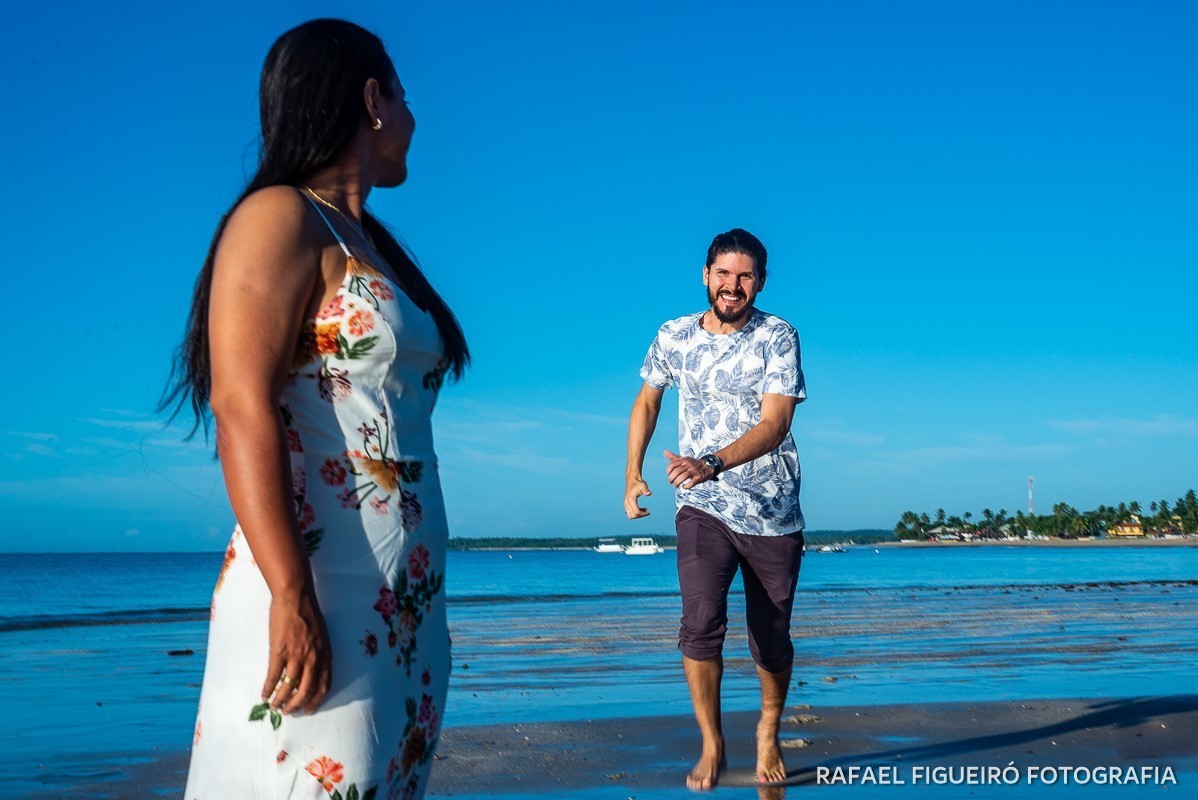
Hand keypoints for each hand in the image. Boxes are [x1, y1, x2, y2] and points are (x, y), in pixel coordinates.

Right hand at [262, 587, 332, 714]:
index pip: (324, 685)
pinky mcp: (279, 651)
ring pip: (289, 687)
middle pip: (307, 691)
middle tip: (290, 711)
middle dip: (297, 705)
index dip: (316, 700)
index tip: (310, 709)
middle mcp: (313, 658)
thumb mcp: (321, 635)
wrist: (295, 596)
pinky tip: (263, 695)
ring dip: (281, 701)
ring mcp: (296, 655)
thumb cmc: (308, 613)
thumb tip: (312, 669)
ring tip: (275, 707)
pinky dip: (268, 689)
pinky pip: (273, 676)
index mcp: (325, 654)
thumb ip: (319, 652)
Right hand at [625, 476, 651, 518]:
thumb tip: (649, 493)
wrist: (632, 479)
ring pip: (630, 515)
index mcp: (631, 499)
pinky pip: (629, 512)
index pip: (636, 512)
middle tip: (647, 512)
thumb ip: (646, 490)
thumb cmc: (638, 482)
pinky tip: (642, 509)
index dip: (643, 514)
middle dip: (640, 515)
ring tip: (644, 510)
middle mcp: (626, 502)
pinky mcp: (626, 503)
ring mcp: (625, 503)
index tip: (649, 512)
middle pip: (633, 516)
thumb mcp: (643, 486)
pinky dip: (635, 513)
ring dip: (637, 515)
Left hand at [665, 450, 714, 489]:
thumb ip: (674, 457)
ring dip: (677, 483)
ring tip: (675, 485)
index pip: (672, 464)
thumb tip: (664, 452)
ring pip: (682, 477)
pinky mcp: (698, 477)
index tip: (668, 475)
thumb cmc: (694, 463)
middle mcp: (688, 465)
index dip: (668, 471)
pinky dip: (686, 486)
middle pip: (676, 472)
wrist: (708, 465)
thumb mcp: (684, 458)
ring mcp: (693, 471)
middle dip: (671, 478)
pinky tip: (684, 486)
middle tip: (670, 482)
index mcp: (683, 460)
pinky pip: (691, 483)